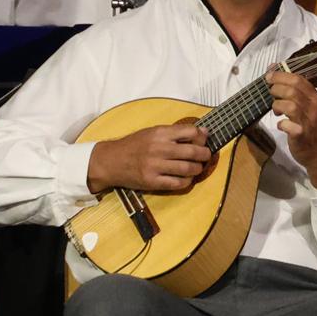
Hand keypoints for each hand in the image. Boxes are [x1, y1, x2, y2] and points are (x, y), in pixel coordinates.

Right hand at [85, 123, 210, 193]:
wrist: (111, 161)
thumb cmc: (133, 145)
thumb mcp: (152, 132)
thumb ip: (175, 132)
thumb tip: (203, 132)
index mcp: (159, 133)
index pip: (191, 132)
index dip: (202, 137)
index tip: (204, 140)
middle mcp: (158, 148)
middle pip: (193, 152)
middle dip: (205, 154)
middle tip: (206, 156)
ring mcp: (155, 166)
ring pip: (188, 169)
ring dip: (198, 169)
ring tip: (197, 167)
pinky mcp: (152, 181)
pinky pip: (177, 183)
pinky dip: (187, 181)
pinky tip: (186, 178)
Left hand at [267, 66, 316, 191]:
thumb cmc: (314, 129)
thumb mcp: (310, 108)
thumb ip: (297, 94)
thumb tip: (277, 77)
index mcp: (315, 98)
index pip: (298, 79)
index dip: (280, 75)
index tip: (268, 75)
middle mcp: (313, 107)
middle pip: (292, 90)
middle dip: (276, 88)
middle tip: (271, 93)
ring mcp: (308, 121)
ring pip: (290, 105)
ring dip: (278, 105)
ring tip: (276, 110)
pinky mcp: (301, 136)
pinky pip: (289, 125)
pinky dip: (281, 124)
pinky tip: (281, 125)